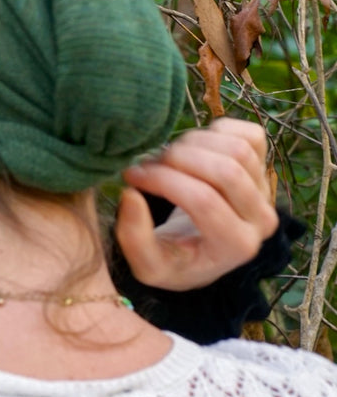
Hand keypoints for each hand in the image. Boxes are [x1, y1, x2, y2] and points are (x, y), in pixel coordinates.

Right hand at [115, 118, 278, 291]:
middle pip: (226, 170)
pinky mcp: (265, 168)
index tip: (131, 176)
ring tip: (166, 157)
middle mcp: (261, 220)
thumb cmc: (172, 260)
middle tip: (147, 163)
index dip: (163, 181)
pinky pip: (251, 135)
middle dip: (177, 158)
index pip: (203, 201)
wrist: (201, 252)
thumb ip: (134, 238)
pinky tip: (193, 148)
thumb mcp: (147, 265)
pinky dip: (217, 131)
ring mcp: (267, 192)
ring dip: (193, 143)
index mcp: (236, 246)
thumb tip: (130, 195)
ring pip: (238, 149)